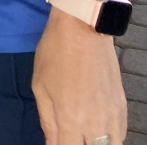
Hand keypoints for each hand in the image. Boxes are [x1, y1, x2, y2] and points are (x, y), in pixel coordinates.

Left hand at [32, 10, 126, 143]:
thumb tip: (51, 143)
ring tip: (83, 136)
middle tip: (70, 138)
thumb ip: (48, 120)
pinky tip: (98, 133)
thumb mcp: (40, 86)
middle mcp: (96, 122)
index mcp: (72, 118)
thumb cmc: (55, 53)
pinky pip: (121, 133)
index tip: (57, 144)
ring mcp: (113, 115)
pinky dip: (110, 138)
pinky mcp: (122, 106)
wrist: (83, 29)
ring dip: (97, 144)